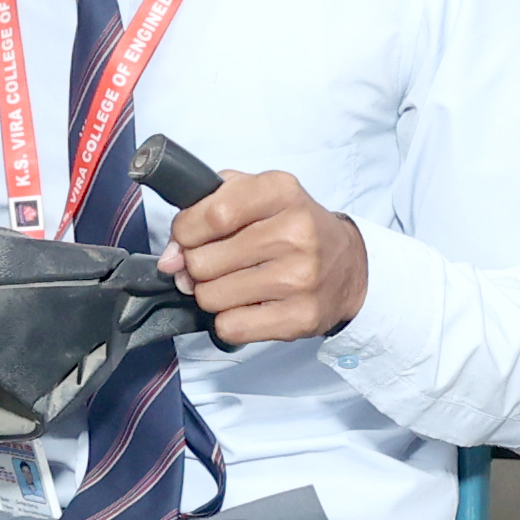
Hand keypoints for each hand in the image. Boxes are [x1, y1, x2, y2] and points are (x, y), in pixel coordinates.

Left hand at [160, 167, 366, 346]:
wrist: (349, 267)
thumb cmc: (292, 228)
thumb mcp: (256, 196)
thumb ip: (205, 209)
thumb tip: (170, 258)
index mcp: (282, 192)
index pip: (212, 215)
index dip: (184, 231)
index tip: (186, 237)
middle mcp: (295, 233)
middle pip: (204, 261)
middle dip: (195, 266)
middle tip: (213, 265)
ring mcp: (300, 278)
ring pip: (211, 297)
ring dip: (210, 295)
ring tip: (231, 285)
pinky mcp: (300, 317)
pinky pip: (231, 327)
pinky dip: (228, 321)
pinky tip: (245, 306)